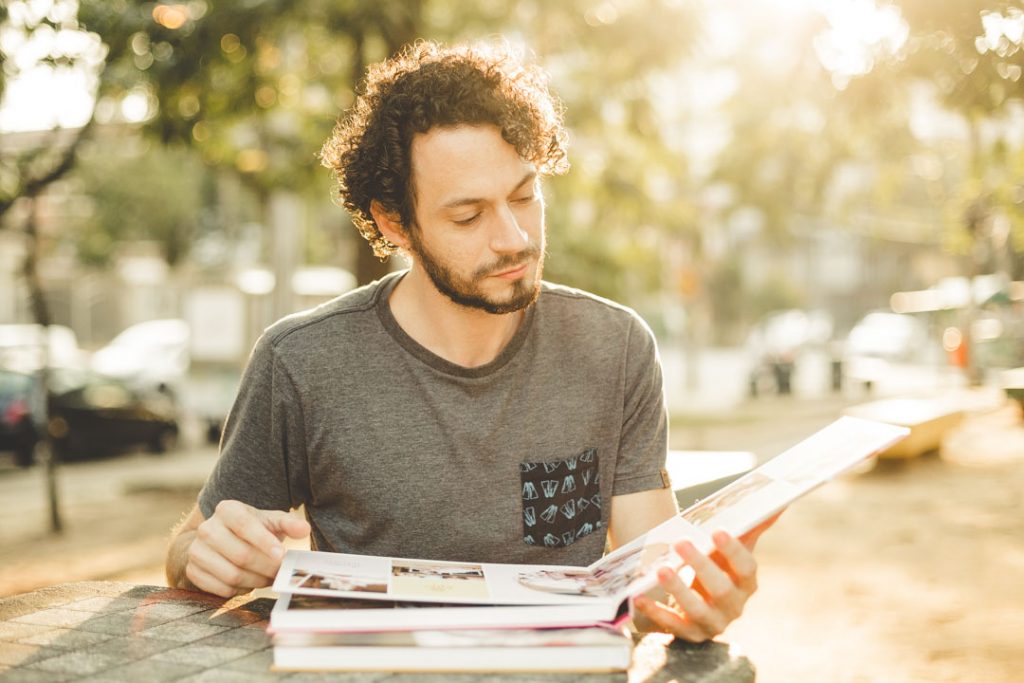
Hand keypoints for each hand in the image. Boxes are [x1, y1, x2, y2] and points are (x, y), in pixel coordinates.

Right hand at [185, 500, 309, 597]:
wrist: (220, 540)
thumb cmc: (252, 529)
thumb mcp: (270, 521)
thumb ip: (288, 524)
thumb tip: (304, 529)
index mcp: (227, 510)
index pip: (246, 526)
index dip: (265, 542)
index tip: (282, 556)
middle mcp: (207, 528)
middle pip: (241, 555)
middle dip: (266, 567)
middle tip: (280, 572)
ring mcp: (196, 550)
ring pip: (232, 574)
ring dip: (255, 581)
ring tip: (268, 578)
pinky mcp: (192, 570)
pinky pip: (220, 588)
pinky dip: (239, 590)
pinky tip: (250, 583)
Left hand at [632, 512, 780, 640]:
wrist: (700, 603)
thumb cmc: (719, 570)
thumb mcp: (733, 551)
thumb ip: (751, 529)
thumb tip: (779, 503)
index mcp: (746, 582)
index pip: (746, 567)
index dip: (734, 550)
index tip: (718, 530)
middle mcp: (734, 606)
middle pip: (721, 588)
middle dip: (701, 565)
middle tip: (681, 541)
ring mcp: (712, 623)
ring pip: (697, 609)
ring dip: (679, 589)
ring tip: (662, 569)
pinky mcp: (689, 633)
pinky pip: (672, 625)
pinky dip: (655, 612)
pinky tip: (639, 597)